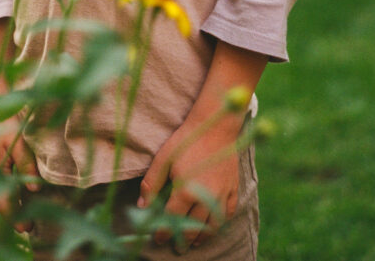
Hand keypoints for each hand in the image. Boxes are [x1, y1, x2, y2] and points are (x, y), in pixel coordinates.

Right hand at [0, 111, 39, 231]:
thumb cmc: (7, 121)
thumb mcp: (19, 141)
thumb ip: (26, 163)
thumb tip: (34, 188)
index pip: (3, 200)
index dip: (15, 215)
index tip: (26, 227)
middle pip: (0, 201)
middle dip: (12, 215)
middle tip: (27, 228)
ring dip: (10, 206)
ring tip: (23, 217)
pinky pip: (1, 185)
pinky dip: (8, 195)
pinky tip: (17, 197)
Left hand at [138, 122, 239, 251]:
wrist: (215, 126)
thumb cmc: (185, 140)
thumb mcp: (163, 158)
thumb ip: (152, 183)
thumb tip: (141, 205)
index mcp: (186, 190)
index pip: (172, 220)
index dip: (164, 232)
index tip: (158, 239)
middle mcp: (205, 198)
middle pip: (194, 227)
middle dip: (184, 240)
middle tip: (177, 248)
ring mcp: (222, 195)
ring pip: (213, 225)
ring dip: (203, 236)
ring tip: (195, 242)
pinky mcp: (233, 189)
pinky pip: (228, 213)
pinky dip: (221, 223)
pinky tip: (214, 225)